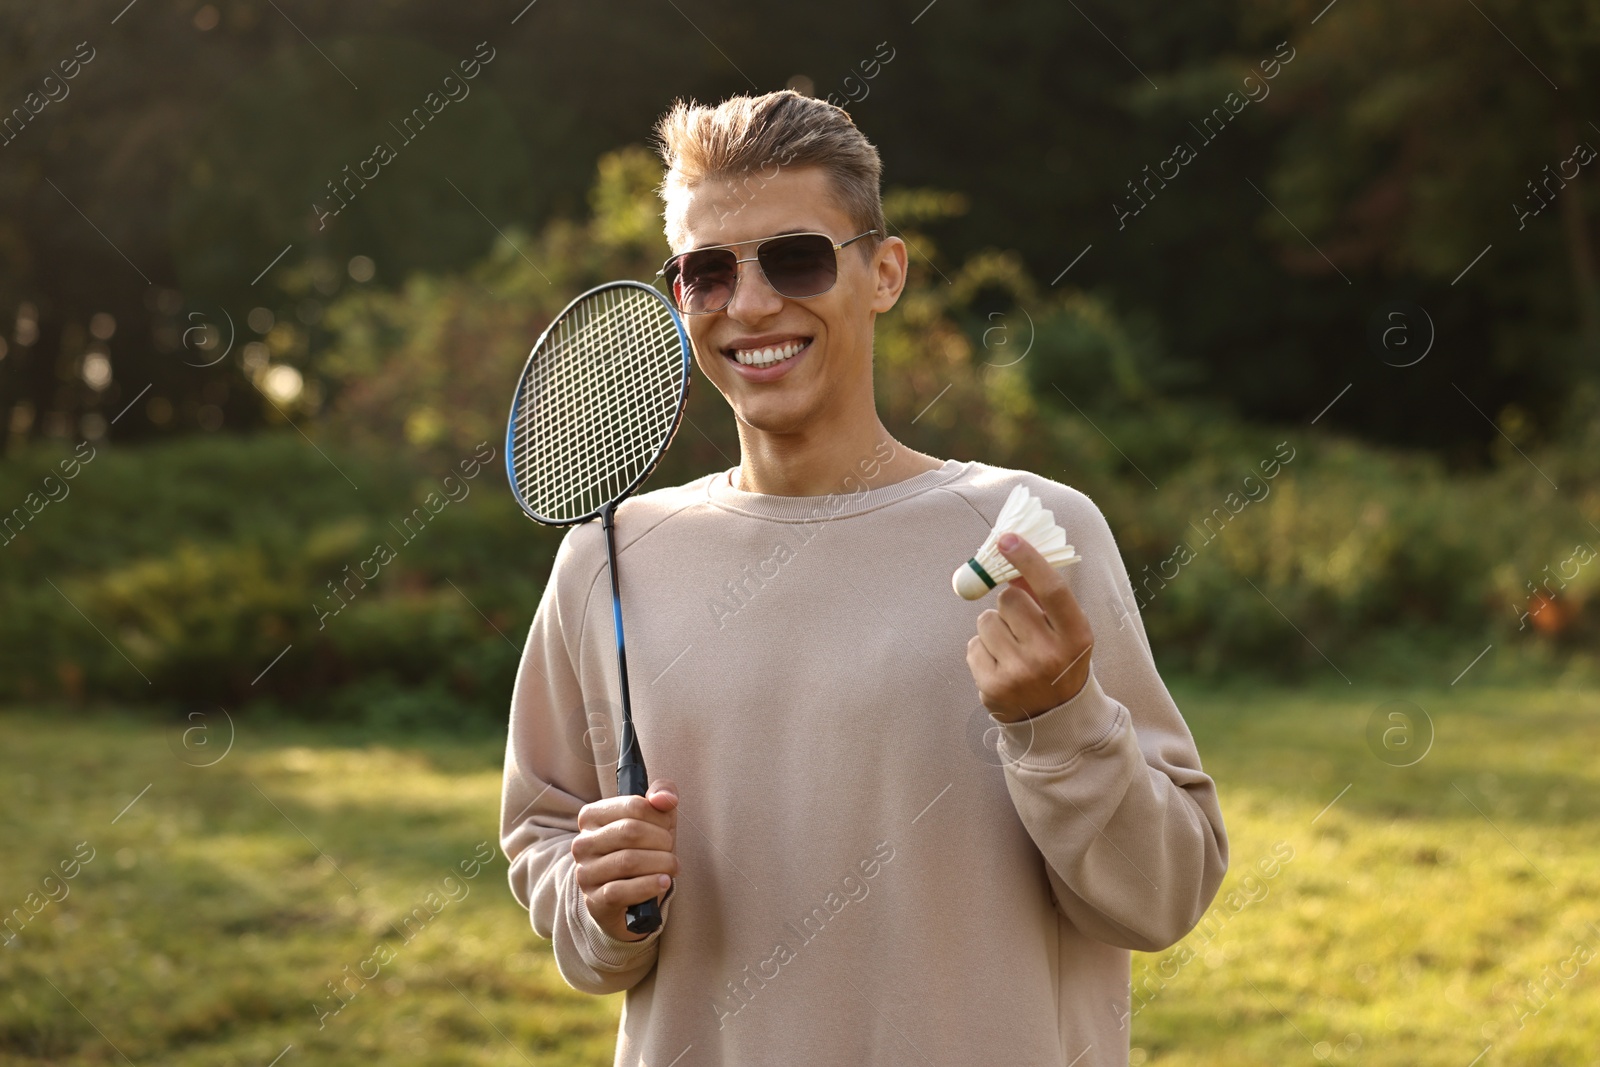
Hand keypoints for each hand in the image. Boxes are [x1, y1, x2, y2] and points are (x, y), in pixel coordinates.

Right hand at [572, 777, 678, 940]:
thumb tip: (664, 798)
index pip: (633, 805)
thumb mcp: (656, 818)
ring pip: (628, 861)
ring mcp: (585, 873)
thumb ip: (662, 794)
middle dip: (661, 840)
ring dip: (661, 864)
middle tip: (671, 850)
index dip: (660, 817)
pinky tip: (663, 882)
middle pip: (631, 831)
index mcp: (591, 816)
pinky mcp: (594, 900)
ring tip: (672, 867)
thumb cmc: (644, 850)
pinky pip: (621, 891)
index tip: (668, 828)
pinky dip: (648, 886)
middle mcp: (582, 843)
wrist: (631, 898)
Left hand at [965, 533, 1093, 722]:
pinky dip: (982, 651)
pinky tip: (1000, 666)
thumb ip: (1042, 596)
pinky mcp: (993, 687)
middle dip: (1010, 605)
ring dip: (994, 628)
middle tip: (1021, 626)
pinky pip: (973, 645)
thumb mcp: (1065, 630)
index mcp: (1077, 636)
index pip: (1052, 589)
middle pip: (1010, 599)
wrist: (1054, 718)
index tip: (1007, 538)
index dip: (1028, 560)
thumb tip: (1010, 561)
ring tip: (1012, 649)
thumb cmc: (1058, 660)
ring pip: (986, 620)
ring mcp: (1020, 673)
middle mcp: (1050, 656)